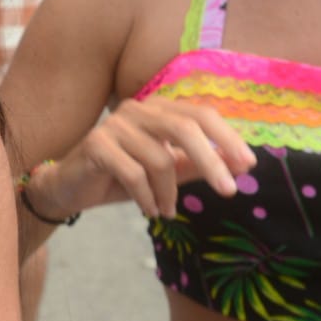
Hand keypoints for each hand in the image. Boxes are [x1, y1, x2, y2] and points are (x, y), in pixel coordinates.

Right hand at [30, 96, 255, 220]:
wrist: (72, 188)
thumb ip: (197, 165)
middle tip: (230, 192)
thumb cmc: (122, 177)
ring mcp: (114, 124)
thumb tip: (238, 166)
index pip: (199, 114)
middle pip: (184, 128)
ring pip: (159, 159)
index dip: (226, 137)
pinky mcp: (96, 144)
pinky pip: (134, 174)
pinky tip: (149, 210)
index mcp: (157, 109)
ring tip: (167, 211)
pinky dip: (147, 198)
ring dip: (169, 193)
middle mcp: (136, 109)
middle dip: (211, 161)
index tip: (248, 165)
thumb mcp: (166, 173)